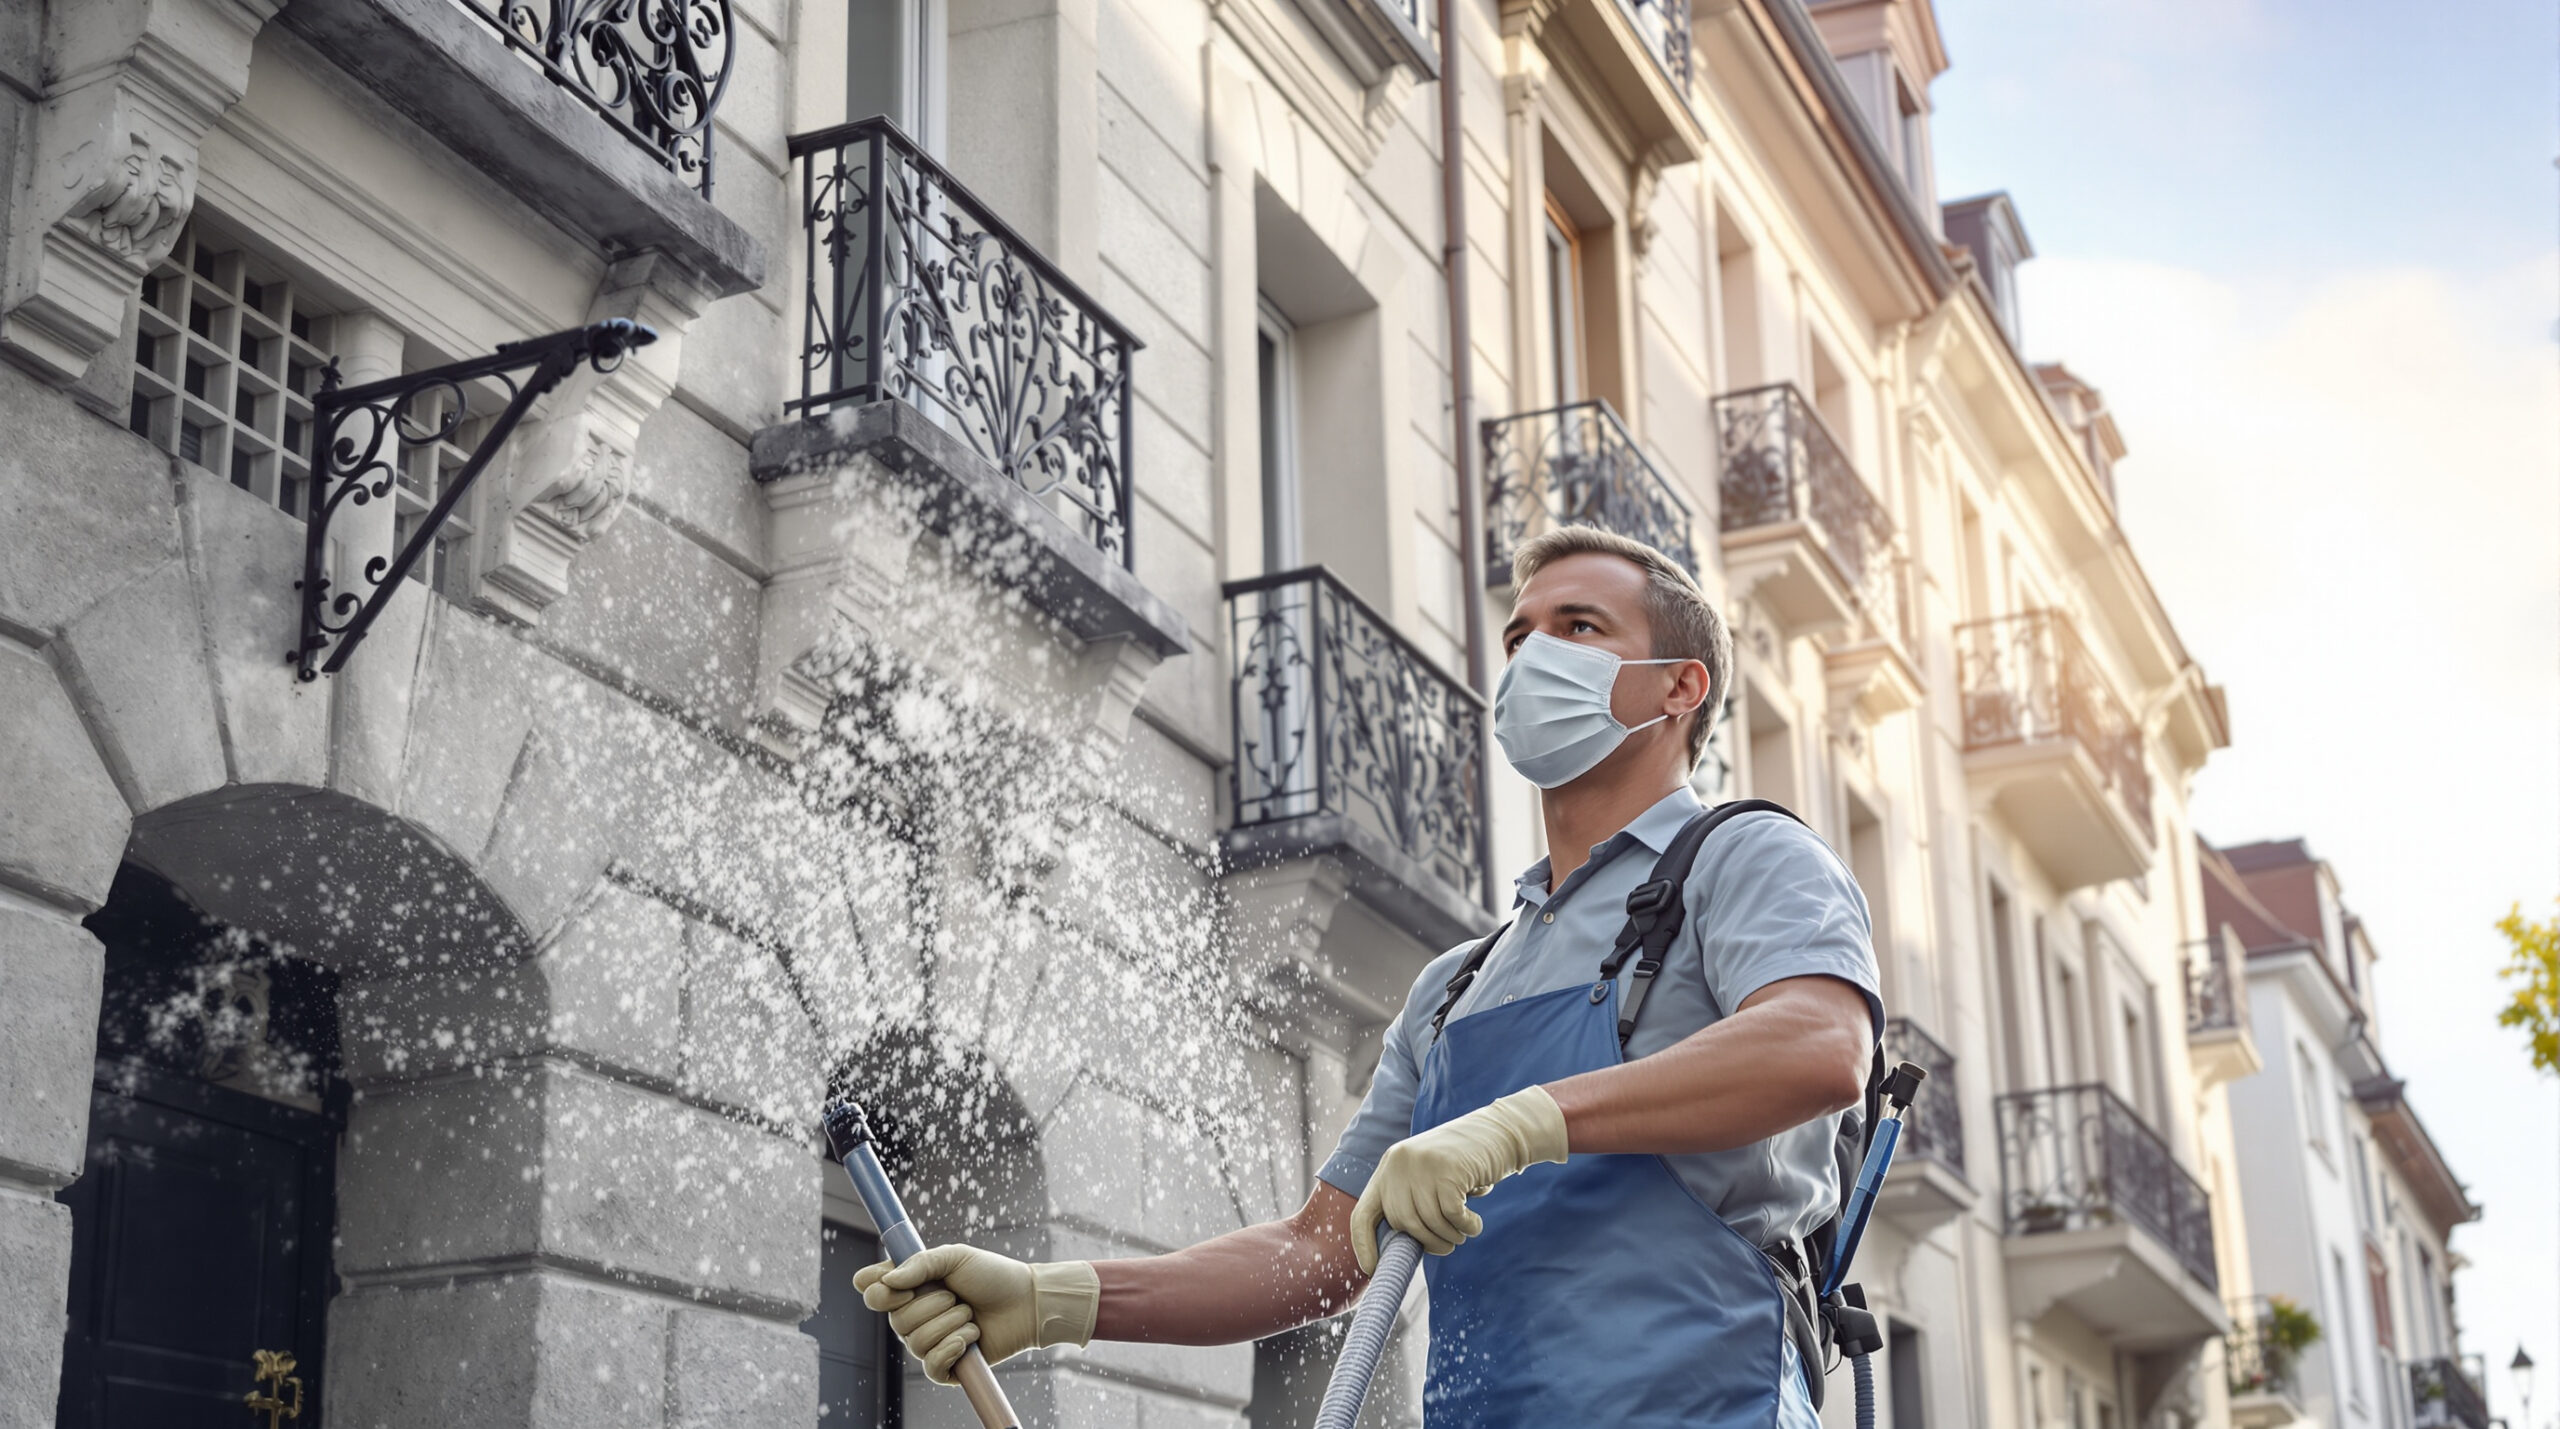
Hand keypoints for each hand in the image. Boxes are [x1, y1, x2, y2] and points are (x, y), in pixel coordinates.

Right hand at [854, 1244, 1099, 1383]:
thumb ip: (920, 1264)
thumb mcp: (955, 1256)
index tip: (900, 1285)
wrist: (1025, 1301)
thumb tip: (887, 1280)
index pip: (872, 1293)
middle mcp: (914, 1316)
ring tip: (970, 1315)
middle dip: (932, 1306)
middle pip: (895, 1321)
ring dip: (950, 1324)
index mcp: (910, 1287)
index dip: (879, 1292)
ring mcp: (929, 1342)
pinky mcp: (946, 1365)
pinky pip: (930, 1366)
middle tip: (956, 1296)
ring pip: (915, 1342)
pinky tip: (969, 1338)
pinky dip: (951, 1349)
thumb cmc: (991, 1275)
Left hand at [1349, 1086, 1568, 1273]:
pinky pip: (1451, 1215)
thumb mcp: (1428, 1179)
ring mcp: (1422, 1164)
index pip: (1362, 1215)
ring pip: (1428, 1222)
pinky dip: (1465, 1227)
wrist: (1498, 1131)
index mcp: (1387, 1169)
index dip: (1363, 1246)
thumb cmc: (1464, 1166)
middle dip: (1427, 1242)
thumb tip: (1398, 1252)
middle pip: (1402, 1223)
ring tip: (1464, 1231)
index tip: (1373, 1271)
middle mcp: (1398, 1164)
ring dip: (1450, 1237)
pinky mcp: (1447, 1168)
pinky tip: (1475, 1223)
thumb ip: (1411, 1204)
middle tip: (1449, 1244)